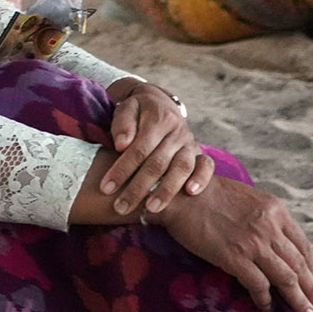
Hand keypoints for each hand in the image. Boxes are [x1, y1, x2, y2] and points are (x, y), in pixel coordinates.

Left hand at [99, 78, 211, 217]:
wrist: (159, 102)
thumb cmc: (136, 110)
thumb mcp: (126, 108)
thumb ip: (123, 124)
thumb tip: (121, 144)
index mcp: (157, 120)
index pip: (139, 148)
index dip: (122, 169)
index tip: (106, 188)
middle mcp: (177, 132)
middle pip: (158, 163)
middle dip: (138, 188)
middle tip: (121, 208)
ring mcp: (190, 143)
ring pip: (182, 168)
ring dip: (167, 190)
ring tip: (151, 209)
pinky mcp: (199, 152)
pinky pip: (206, 165)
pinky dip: (201, 178)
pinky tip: (190, 193)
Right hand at [154, 177, 312, 311]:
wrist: (178, 194)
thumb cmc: (205, 193)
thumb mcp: (246, 197)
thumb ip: (263, 216)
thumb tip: (272, 236)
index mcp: (275, 211)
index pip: (303, 244)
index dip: (312, 267)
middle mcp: (270, 227)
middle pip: (299, 264)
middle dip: (312, 288)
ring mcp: (253, 244)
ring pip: (285, 278)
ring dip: (297, 299)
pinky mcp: (234, 257)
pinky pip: (258, 284)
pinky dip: (264, 298)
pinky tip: (265, 306)